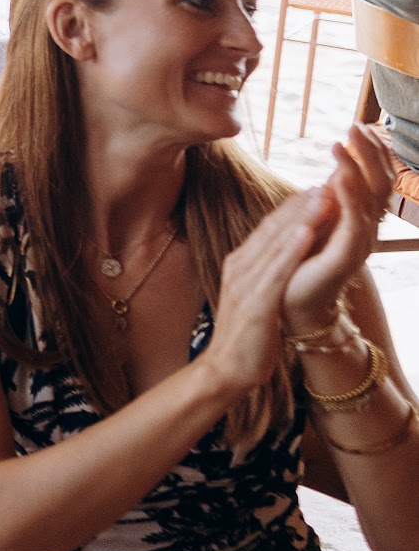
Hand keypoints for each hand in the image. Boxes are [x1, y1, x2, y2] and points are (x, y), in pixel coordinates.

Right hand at [201, 186, 336, 397]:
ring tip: (321, 198)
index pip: (267, 228)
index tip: (314, 189)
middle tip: (323, 183)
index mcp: (239, 264)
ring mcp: (246, 285)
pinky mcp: (256, 304)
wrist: (225, 367)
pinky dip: (291, 251)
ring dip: (300, 219)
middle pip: (272, 230)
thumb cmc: (246, 333)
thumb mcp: (254, 294)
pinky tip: (306, 234)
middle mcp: (239, 268)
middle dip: (299, 206)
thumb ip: (266, 270)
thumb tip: (287, 251)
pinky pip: (276, 273)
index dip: (291, 207)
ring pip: (275, 245)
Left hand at [285, 124, 394, 333]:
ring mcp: (358, 242)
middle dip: (370, 152)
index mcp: (357, 217)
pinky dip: (348, 196)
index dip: (371, 152)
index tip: (360, 125)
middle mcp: (364, 228)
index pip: (373, 178)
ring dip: (358, 166)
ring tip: (345, 140)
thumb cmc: (301, 262)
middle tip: (357, 125)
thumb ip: (329, 196)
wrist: (291, 304)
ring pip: (369, 198)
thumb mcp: (315, 221)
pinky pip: (354, 222)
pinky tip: (338, 175)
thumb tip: (338, 168)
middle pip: (379, 182)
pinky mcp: (346, 256)